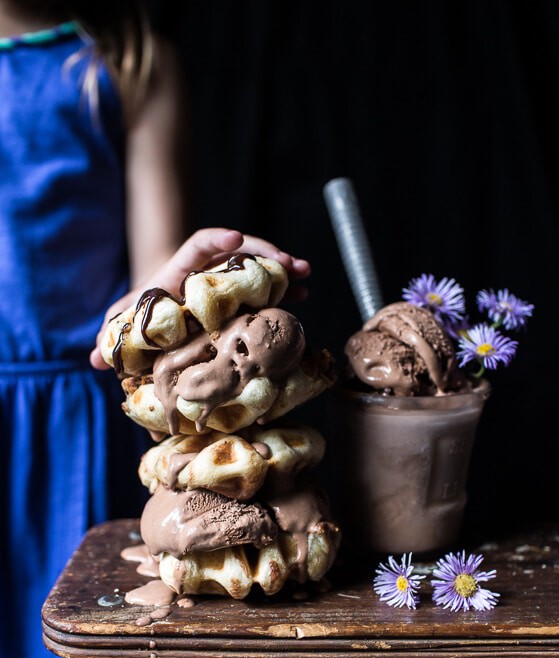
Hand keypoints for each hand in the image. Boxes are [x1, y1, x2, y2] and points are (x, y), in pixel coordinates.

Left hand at [89, 228, 310, 368]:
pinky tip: (304, 293)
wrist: (158, 312)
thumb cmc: (142, 316)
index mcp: (180, 272)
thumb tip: (92, 357)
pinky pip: (266, 285)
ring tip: (305, 274)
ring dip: (283, 267)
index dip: (216, 240)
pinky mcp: (240, 293)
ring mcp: (226, 279)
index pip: (197, 246)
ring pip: (258, 265)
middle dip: (264, 253)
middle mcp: (207, 270)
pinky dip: (285, 287)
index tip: (236, 238)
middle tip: (288, 262)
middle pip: (238, 252)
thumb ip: (111, 335)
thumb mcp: (126, 323)